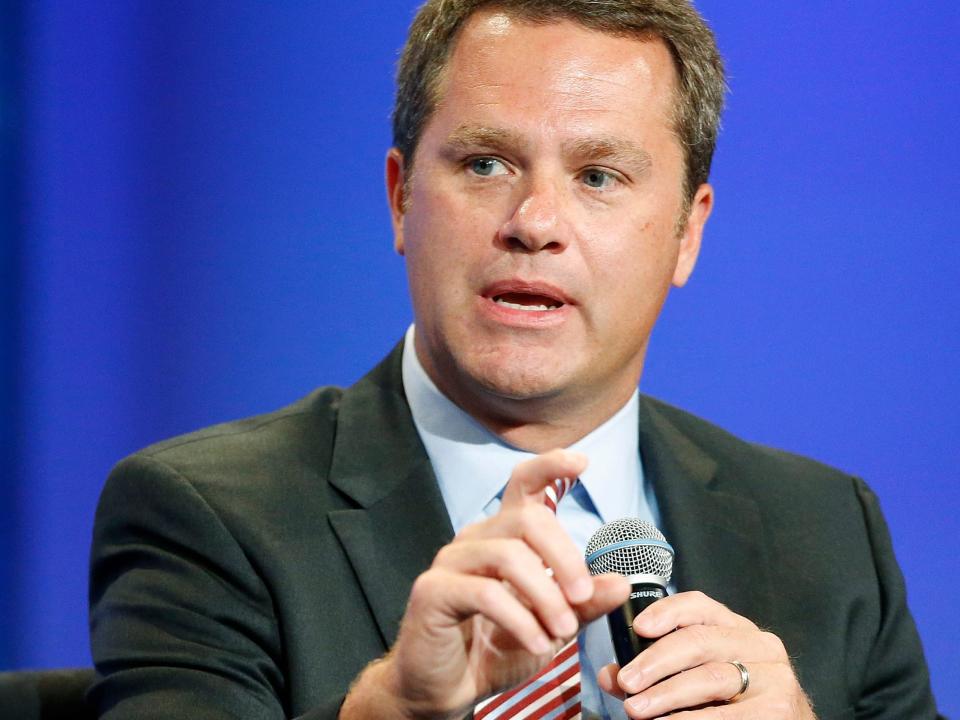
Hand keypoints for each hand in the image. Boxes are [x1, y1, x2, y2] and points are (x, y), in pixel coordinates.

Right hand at [341, 449, 629, 719]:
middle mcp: (476, 538)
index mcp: (504, 536)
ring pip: (509, 555)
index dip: (550, 466)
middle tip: (582, 597)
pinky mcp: (433, 591)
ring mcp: (451, 561)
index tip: (582, 462)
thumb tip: (621, 583)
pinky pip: (485, 593)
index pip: (524, 485)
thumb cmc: (497, 649)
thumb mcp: (552, 626)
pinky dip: (519, 619)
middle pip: (528, 520)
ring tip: (562, 630)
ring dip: (545, 594)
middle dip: (565, 557)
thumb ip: (583, 604)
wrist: (447, 688)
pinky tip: (537, 642)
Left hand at [597, 591, 816, 718]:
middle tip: (627, 682)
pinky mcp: (779, 709)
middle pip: (699, 641)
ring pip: (710, 678)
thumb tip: (609, 675)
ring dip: (667, 694)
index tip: (639, 627)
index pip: (699, 605)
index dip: (666, 612)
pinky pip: (725, 715)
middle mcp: (760, 645)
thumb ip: (654, 675)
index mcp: (736, 629)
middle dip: (655, 661)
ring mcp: (774, 676)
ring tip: (637, 709)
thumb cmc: (733, 705)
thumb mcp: (695, 681)